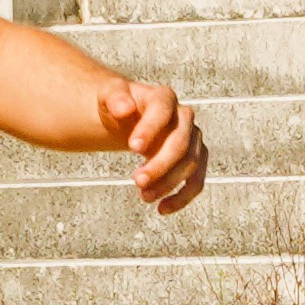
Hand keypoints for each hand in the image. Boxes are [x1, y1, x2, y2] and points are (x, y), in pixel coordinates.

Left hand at [106, 76, 208, 213]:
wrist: (129, 117)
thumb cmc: (118, 105)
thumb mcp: (108, 95)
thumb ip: (115, 98)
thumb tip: (124, 109)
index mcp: (163, 97)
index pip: (162, 111)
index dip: (150, 129)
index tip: (132, 148)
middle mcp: (184, 116)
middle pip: (180, 143)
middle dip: (160, 165)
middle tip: (136, 181)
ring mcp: (192, 139)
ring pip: (190, 164)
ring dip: (168, 183)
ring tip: (144, 196)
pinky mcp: (194, 159)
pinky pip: (196, 181)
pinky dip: (182, 197)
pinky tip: (162, 209)